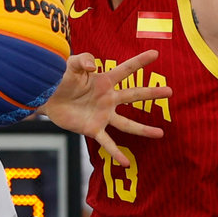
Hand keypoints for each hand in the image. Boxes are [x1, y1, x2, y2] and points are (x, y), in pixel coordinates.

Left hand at [42, 50, 171, 165]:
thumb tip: (94, 66)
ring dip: (143, 130)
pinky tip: (126, 163)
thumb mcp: (71, 64)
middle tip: (170, 91)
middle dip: (152, 94)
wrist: (47, 98)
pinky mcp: (93, 129)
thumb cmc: (60, 78)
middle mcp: (108, 98)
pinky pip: (107, 143)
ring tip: (160, 134)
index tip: (156, 53)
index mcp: (105, 81)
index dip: (140, 61)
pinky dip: (116, 153)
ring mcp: (103, 115)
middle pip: (134, 95)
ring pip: (127, 124)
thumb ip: (82, 59)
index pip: (126, 69)